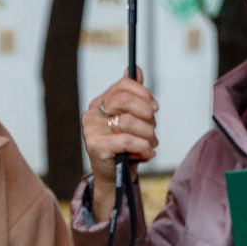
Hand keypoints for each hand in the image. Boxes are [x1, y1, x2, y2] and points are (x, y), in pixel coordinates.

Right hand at [81, 70, 157, 217]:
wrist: (114, 177)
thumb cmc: (124, 146)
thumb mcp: (130, 118)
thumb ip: (132, 95)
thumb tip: (135, 69)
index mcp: (99, 103)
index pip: (122, 86)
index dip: (143, 94)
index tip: (155, 108)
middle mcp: (91, 114)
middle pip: (124, 99)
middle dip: (146, 113)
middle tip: (154, 126)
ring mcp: (91, 130)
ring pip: (128, 121)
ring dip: (148, 133)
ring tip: (151, 142)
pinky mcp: (95, 146)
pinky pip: (127, 140)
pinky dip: (143, 146)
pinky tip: (147, 152)